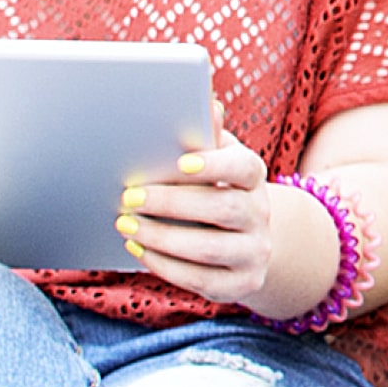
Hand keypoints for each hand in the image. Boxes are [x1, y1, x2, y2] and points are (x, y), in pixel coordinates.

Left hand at [124, 130, 329, 319]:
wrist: (247, 242)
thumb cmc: (216, 190)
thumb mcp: (215, 161)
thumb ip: (207, 136)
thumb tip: (207, 102)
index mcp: (254, 178)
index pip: (244, 167)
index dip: (215, 164)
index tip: (180, 162)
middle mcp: (261, 215)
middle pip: (222, 207)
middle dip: (171, 203)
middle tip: (128, 197)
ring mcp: (255, 252)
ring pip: (209, 248)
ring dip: (161, 237)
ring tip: (126, 224)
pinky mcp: (241, 284)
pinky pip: (202, 280)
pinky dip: (165, 266)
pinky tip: (138, 249)